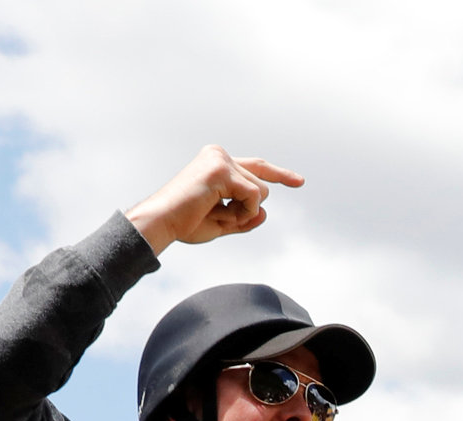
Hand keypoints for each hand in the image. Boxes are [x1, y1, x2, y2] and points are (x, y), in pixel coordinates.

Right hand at [128, 146, 302, 251]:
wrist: (162, 223)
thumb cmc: (186, 222)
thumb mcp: (224, 222)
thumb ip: (246, 217)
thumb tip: (264, 212)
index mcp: (217, 162)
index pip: (256, 167)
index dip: (280, 175)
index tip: (299, 181)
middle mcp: (219, 155)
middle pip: (262, 184)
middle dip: (248, 208)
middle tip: (216, 215)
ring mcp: (220, 159)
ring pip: (260, 192)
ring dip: (243, 212)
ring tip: (214, 213)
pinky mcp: (222, 169)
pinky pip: (253, 196)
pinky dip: (242, 211)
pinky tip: (218, 212)